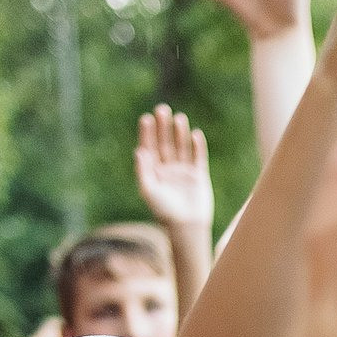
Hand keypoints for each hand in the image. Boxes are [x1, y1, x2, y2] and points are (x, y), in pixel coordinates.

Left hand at [134, 104, 214, 233]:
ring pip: (181, 147)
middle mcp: (167, 168)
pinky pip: (198, 157)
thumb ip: (143, 171)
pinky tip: (195, 134)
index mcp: (153, 171)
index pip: (149, 147)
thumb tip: (139, 151)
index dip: (147, 132)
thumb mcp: (148, 191)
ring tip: (179, 117)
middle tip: (162, 109)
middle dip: (163, 126)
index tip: (146, 118)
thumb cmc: (164, 211)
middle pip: (165, 143)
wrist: (186, 227)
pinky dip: (197, 146)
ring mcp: (183, 171)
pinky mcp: (198, 175)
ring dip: (179, 132)